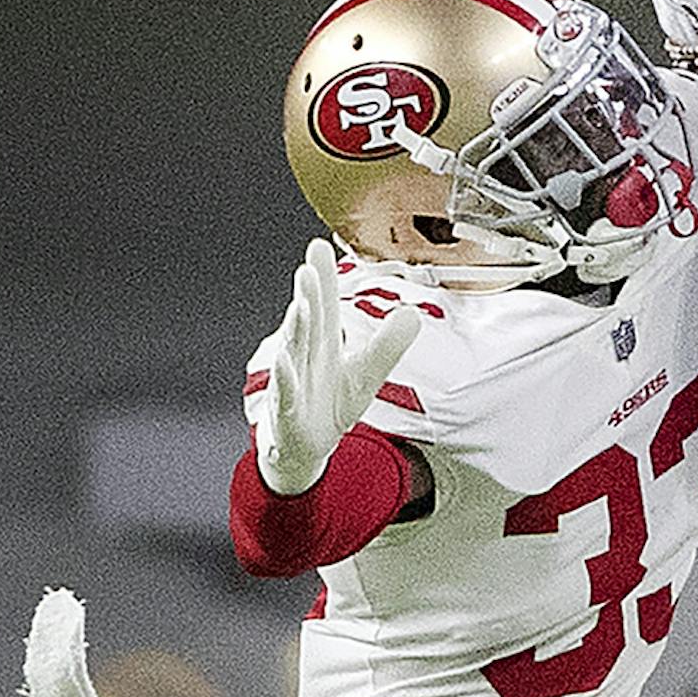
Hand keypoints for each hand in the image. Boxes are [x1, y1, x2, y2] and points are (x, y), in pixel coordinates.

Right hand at [250, 239, 423, 495]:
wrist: (303, 450)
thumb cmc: (328, 406)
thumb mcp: (366, 375)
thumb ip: (387, 345)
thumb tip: (412, 312)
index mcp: (322, 344)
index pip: (322, 305)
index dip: (321, 277)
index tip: (318, 245)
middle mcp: (304, 358)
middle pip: (308, 323)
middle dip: (308, 296)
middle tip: (308, 269)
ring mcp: (292, 384)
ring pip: (293, 354)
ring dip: (295, 330)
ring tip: (300, 307)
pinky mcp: (286, 413)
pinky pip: (285, 394)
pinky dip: (285, 379)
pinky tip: (287, 362)